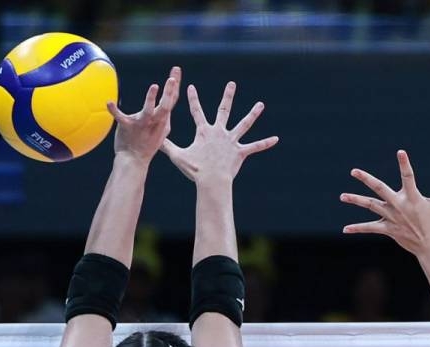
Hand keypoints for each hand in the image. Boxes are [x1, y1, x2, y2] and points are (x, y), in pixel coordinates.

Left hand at [108, 66, 180, 163]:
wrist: (134, 160)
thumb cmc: (147, 145)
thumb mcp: (160, 132)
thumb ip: (164, 119)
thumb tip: (168, 109)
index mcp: (163, 120)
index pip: (172, 100)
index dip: (175, 85)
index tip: (176, 69)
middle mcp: (155, 122)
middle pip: (166, 106)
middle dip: (170, 92)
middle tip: (172, 78)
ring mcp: (142, 125)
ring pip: (148, 111)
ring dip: (151, 100)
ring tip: (154, 87)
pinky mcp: (128, 128)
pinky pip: (121, 118)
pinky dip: (115, 111)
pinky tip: (109, 103)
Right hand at [161, 81, 277, 184]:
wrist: (211, 180)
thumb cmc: (194, 170)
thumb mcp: (177, 157)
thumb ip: (166, 147)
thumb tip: (153, 142)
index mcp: (204, 132)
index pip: (196, 112)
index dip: (192, 99)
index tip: (189, 86)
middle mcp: (219, 132)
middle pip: (224, 110)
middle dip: (227, 96)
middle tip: (232, 84)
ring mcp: (231, 141)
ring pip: (244, 124)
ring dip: (253, 114)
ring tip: (261, 105)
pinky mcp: (240, 152)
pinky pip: (255, 147)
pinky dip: (265, 143)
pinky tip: (276, 139)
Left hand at [340, 150, 429, 258]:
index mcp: (414, 198)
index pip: (408, 176)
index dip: (404, 164)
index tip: (400, 152)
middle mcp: (400, 206)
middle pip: (380, 189)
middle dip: (366, 179)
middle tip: (354, 171)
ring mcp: (392, 217)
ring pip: (370, 206)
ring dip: (356, 200)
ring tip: (342, 196)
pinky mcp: (388, 229)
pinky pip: (370, 228)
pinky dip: (358, 228)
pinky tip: (345, 229)